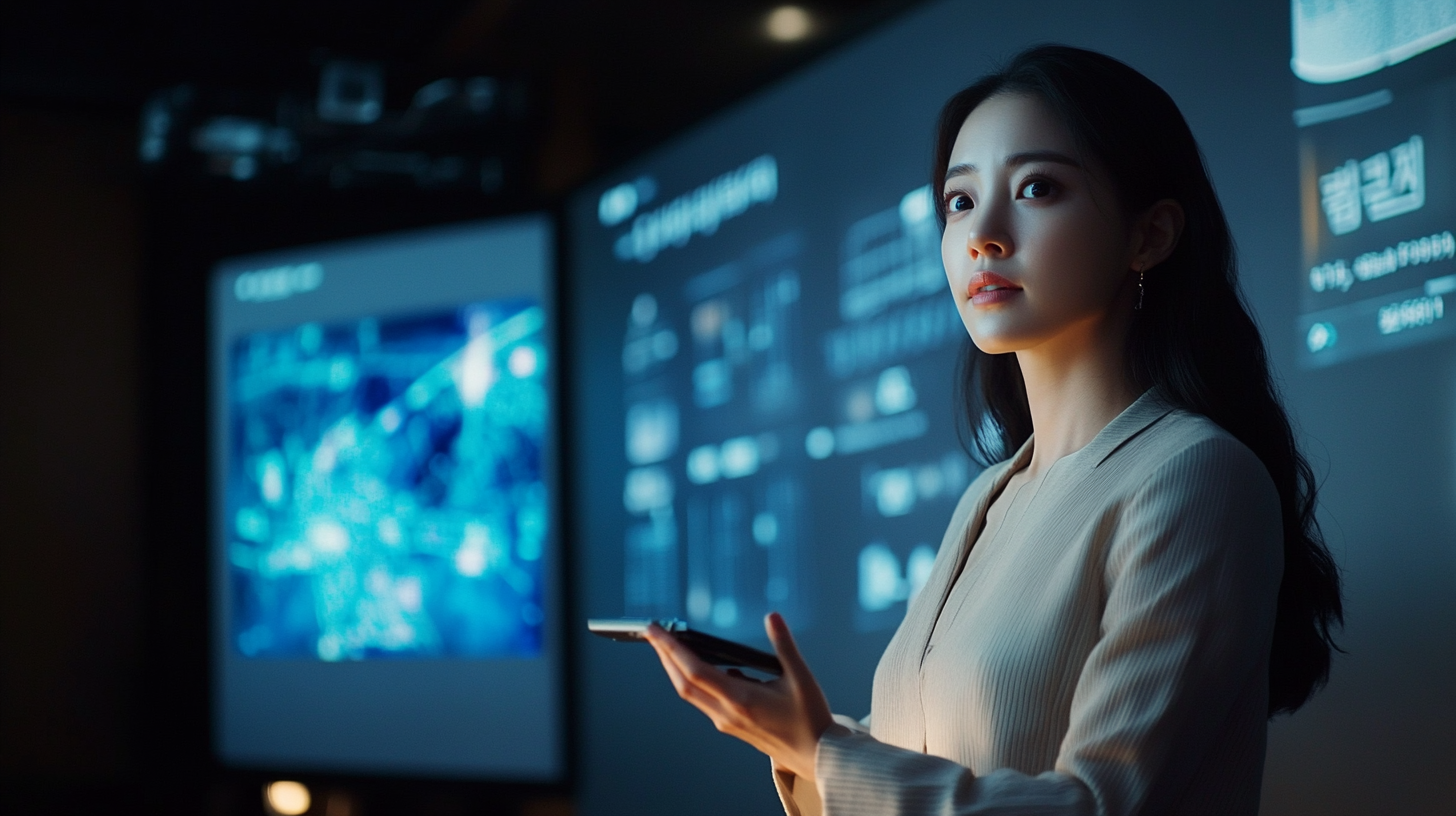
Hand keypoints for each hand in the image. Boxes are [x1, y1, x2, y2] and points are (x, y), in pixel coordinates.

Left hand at [644, 612, 832, 780]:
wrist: (816, 755)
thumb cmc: (810, 719)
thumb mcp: (801, 678)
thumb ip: (784, 646)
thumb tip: (772, 616)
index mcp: (741, 700)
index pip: (695, 671)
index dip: (672, 648)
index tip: (656, 630)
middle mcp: (727, 713)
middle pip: (683, 683)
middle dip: (665, 656)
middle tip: (653, 633)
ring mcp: (726, 721)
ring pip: (690, 693)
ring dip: (675, 669)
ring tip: (669, 645)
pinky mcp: (730, 725)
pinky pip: (702, 700)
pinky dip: (692, 680)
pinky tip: (702, 665)